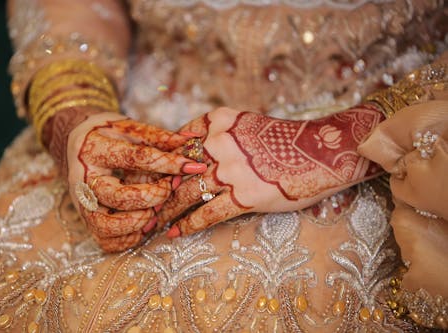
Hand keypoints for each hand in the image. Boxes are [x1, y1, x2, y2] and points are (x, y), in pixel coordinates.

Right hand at [67, 112, 206, 250]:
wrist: (77, 144)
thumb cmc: (109, 134)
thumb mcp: (131, 128)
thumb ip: (161, 137)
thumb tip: (194, 140)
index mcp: (95, 149)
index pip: (135, 157)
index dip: (168, 163)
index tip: (193, 165)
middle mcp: (83, 178)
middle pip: (117, 197)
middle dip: (151, 197)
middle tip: (168, 190)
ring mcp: (82, 202)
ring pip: (105, 225)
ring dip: (137, 223)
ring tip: (154, 213)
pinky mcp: (85, 219)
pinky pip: (105, 241)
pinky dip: (128, 239)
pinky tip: (144, 225)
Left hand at [159, 106, 383, 236]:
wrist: (321, 150)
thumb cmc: (286, 139)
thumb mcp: (248, 122)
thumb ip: (219, 131)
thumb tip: (192, 150)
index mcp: (219, 122)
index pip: (178, 143)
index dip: (160, 161)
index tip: (146, 174)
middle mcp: (220, 144)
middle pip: (178, 170)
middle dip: (158, 189)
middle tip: (143, 203)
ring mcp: (231, 171)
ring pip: (187, 193)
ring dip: (167, 210)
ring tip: (152, 222)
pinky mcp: (244, 195)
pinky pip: (208, 213)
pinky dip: (189, 224)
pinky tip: (176, 233)